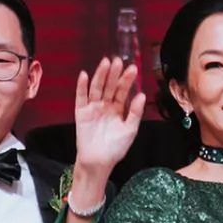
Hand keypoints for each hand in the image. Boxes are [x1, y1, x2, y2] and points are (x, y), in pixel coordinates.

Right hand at [71, 57, 143, 187]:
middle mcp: (105, 105)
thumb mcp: (130, 130)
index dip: (127, 80)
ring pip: (96, 88)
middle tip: (118, 60)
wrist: (99, 162)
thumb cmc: (116, 148)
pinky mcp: (81, 113)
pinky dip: (82, 86)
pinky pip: (81, 98)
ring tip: (105, 62)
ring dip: (100, 75)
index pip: (122, 91)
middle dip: (114, 74)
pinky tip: (85, 75)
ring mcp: (92, 108)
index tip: (133, 68)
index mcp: (117, 108)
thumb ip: (135, 112)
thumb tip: (141, 95)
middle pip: (109, 86)